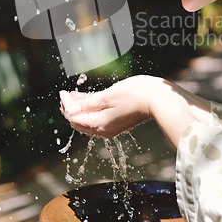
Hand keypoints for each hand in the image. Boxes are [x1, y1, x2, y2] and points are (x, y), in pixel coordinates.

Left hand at [59, 74, 211, 146]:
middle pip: (80, 121)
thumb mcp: (107, 96)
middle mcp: (103, 129)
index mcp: (99, 124)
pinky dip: (91, 109)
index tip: (62, 92)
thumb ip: (88, 103)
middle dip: (71, 108)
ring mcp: (111, 127)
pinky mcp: (118, 121)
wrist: (158, 100)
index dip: (66, 105)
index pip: (74, 117)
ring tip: (74, 95)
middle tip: (65, 95)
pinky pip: (98, 117)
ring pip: (89, 119)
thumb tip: (70, 110)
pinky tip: (89, 99)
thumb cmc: (134, 95)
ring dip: (80, 108)